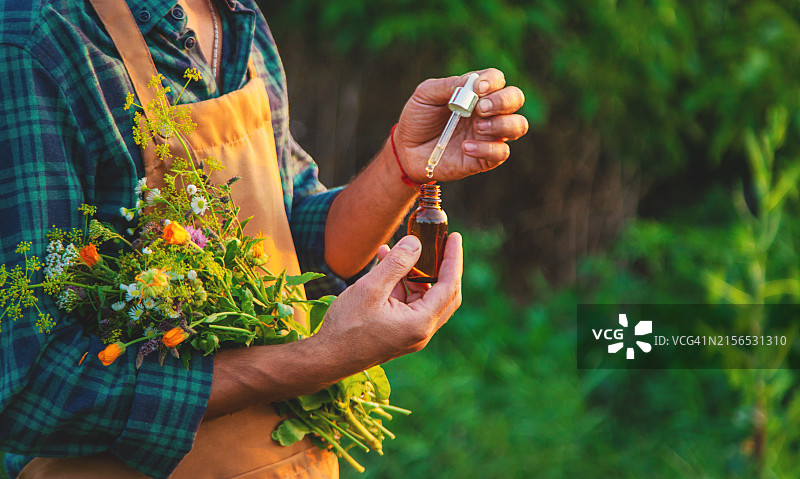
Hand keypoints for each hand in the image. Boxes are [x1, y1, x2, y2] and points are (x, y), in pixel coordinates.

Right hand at [312, 234, 462, 373]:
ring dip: (414, 273)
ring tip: (396, 251)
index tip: (454, 237)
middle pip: (444, 293)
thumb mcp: (370, 288)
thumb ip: (396, 264)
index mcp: (420, 323)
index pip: (448, 286)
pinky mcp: (399, 333)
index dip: (453, 259)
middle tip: (438, 242)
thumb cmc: (346, 326)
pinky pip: (409, 304)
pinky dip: (401, 285)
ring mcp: (411, 334)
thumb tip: (416, 243)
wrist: (327, 359)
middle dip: (441, 265)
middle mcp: (421, 331)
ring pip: (424, 297)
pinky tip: (384, 266)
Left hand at [394, 68, 527, 182]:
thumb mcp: (425, 95)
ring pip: (518, 125)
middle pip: (516, 98)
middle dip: (503, 101)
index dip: (492, 81)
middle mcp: (488, 111)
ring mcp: (489, 135)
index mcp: (476, 92)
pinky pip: (501, 152)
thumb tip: (471, 83)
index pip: (497, 79)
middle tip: (481, 109)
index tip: (477, 89)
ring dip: (502, 124)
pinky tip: (465, 147)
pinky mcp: (485, 158)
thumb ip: (448, 86)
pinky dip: (486, 148)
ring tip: (477, 127)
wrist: (407, 149)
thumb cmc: (418, 118)